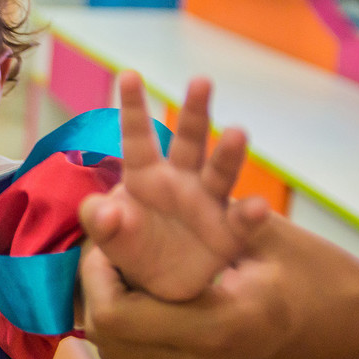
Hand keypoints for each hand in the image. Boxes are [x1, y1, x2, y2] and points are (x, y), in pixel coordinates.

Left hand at [78, 211, 358, 358]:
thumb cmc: (329, 283)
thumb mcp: (272, 238)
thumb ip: (208, 215)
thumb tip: (138, 187)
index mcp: (218, 326)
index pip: (117, 311)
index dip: (96, 269)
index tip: (109, 230)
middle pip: (107, 337)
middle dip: (94, 288)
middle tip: (108, 246)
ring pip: (119, 353)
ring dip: (109, 308)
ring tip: (121, 266)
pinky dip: (131, 327)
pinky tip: (146, 292)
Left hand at [79, 71, 266, 301]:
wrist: (157, 284)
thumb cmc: (131, 245)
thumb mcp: (109, 235)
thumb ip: (100, 222)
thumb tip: (105, 211)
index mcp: (145, 174)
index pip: (137, 136)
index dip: (133, 107)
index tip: (127, 75)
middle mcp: (180, 179)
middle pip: (189, 141)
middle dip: (194, 111)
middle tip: (200, 81)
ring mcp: (208, 202)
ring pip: (220, 171)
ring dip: (228, 153)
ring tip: (237, 133)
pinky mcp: (228, 232)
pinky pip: (241, 221)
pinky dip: (251, 214)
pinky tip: (258, 207)